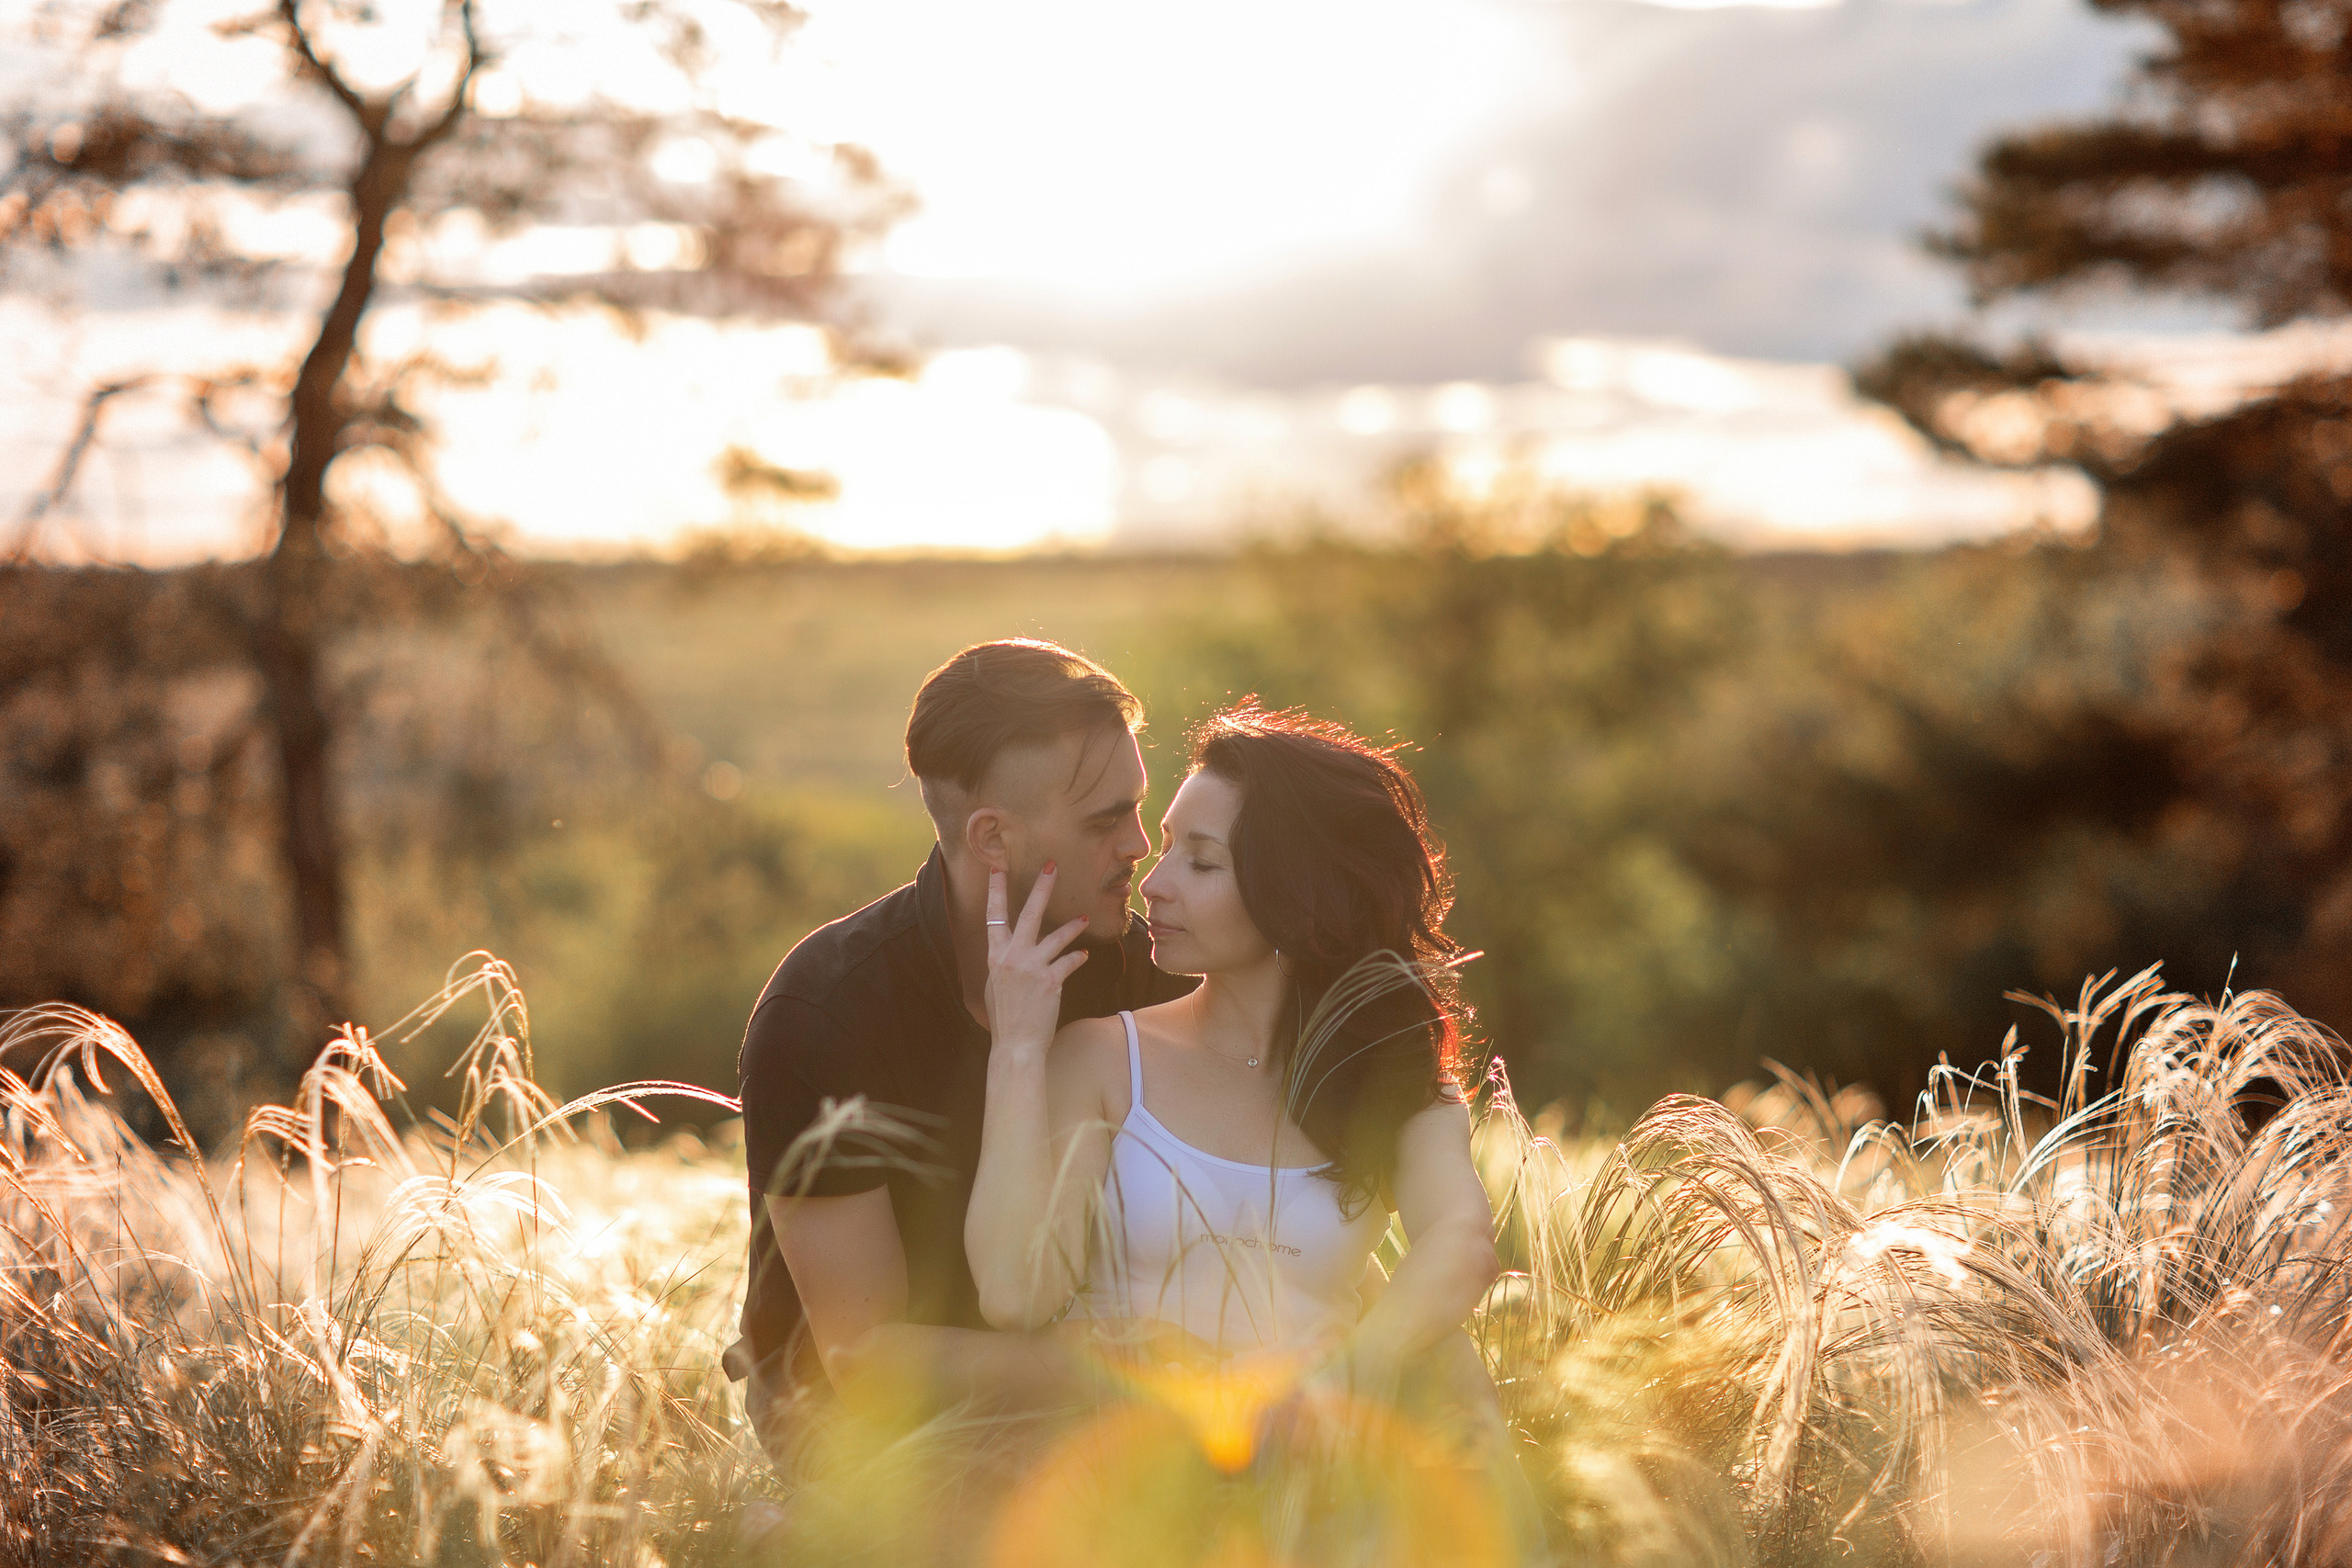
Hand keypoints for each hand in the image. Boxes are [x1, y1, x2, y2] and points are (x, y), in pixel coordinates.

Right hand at [984, 863, 1090, 1060]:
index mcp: (995, 956)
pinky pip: (1069, 961)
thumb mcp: (994, 986)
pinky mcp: (1051, 980)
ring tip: (1084, 917)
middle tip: (1052, 866)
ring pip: (1056, 936)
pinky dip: (1077, 957)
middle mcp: (1012, 957)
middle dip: (1041, 887)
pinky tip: (1083, 955)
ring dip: (1072, 926)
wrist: (1015, 1045)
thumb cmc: (1005, 1018)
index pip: (994, 916)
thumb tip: (1009, 953)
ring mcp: (1032, 967)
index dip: (997, 891)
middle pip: (1028, 913)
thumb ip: (1003, 964)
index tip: (998, 869)